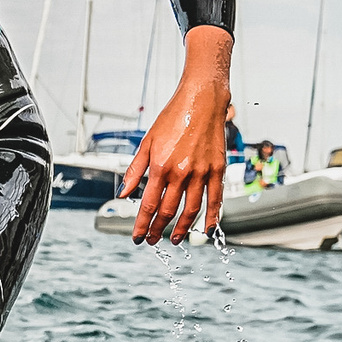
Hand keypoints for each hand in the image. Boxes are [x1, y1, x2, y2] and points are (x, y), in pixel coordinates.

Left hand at [121, 25, 233, 243]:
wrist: (201, 100)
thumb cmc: (172, 118)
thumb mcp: (146, 142)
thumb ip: (135, 169)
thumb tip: (124, 192)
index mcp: (160, 166)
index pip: (148, 204)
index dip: (142, 224)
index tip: (137, 237)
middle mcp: (181, 172)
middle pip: (167, 210)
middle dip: (157, 229)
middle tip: (152, 241)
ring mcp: (202, 172)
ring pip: (191, 209)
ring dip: (181, 228)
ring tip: (174, 239)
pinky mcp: (218, 169)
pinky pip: (216, 199)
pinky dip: (211, 217)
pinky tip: (206, 229)